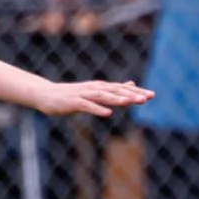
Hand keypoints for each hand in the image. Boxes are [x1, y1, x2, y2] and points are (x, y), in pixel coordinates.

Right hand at [35, 79, 152, 116]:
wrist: (47, 95)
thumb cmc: (72, 96)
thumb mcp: (95, 91)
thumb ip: (113, 90)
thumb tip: (131, 85)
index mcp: (100, 87)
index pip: (121, 88)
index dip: (136, 91)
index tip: (152, 95)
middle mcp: (94, 88)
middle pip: (115, 91)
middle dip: (131, 95)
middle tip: (146, 98)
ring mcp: (83, 95)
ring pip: (103, 96)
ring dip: (117, 99)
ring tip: (131, 102)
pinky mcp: (74, 103)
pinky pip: (87, 106)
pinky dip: (97, 109)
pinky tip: (107, 113)